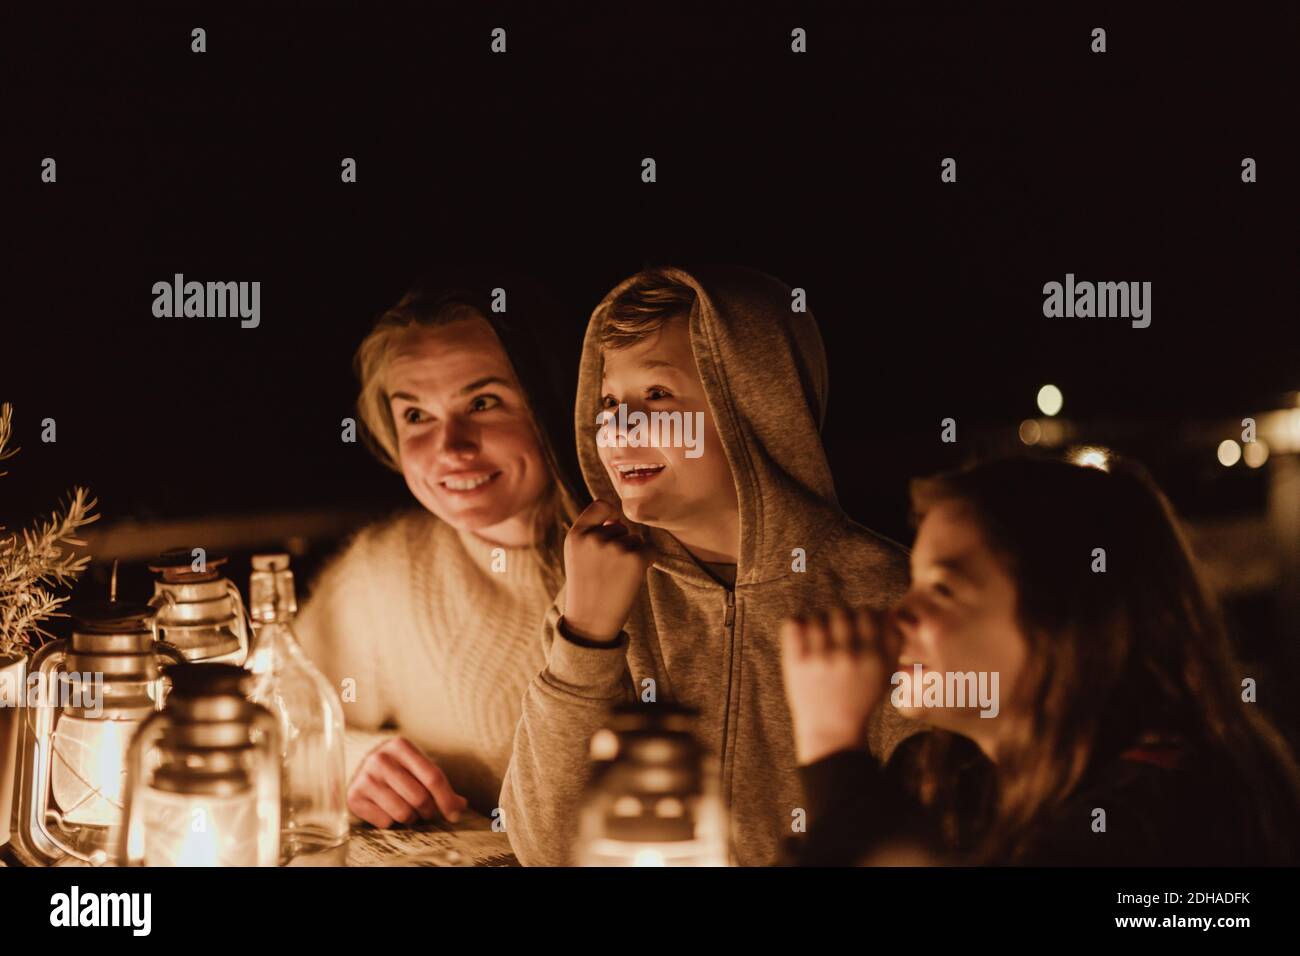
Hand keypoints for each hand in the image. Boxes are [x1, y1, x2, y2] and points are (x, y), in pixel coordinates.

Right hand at [347, 737, 468, 827]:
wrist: (362, 771)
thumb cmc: (399, 771)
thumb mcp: (418, 768)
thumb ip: (440, 785)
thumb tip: (461, 806)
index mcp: (401, 746)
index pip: (433, 777)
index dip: (447, 799)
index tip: (455, 815)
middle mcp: (380, 758)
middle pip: (419, 797)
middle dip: (429, 810)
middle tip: (426, 811)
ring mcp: (365, 777)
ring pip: (403, 813)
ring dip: (411, 818)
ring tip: (407, 809)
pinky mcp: (354, 796)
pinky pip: (385, 822)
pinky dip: (391, 822)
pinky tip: (387, 810)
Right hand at [560, 498, 651, 643]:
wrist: (590, 622)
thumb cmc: (586, 588)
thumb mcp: (577, 556)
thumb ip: (593, 534)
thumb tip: (619, 521)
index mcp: (576, 535)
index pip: (600, 505)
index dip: (611, 513)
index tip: (613, 524)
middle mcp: (594, 537)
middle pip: (622, 527)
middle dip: (621, 544)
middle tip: (609, 571)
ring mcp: (614, 547)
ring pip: (636, 540)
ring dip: (633, 555)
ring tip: (617, 577)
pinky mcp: (634, 558)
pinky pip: (650, 550)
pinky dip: (647, 561)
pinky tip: (632, 578)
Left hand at [780, 607, 900, 765]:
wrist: (831, 730)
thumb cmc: (860, 698)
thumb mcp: (885, 674)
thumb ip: (893, 642)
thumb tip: (886, 612)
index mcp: (873, 657)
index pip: (867, 614)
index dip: (861, 617)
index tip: (856, 628)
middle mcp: (848, 656)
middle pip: (841, 612)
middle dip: (838, 620)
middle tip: (835, 635)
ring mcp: (820, 659)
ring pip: (816, 618)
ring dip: (817, 625)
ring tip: (819, 640)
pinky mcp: (796, 663)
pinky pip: (793, 624)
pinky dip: (797, 626)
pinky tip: (803, 638)